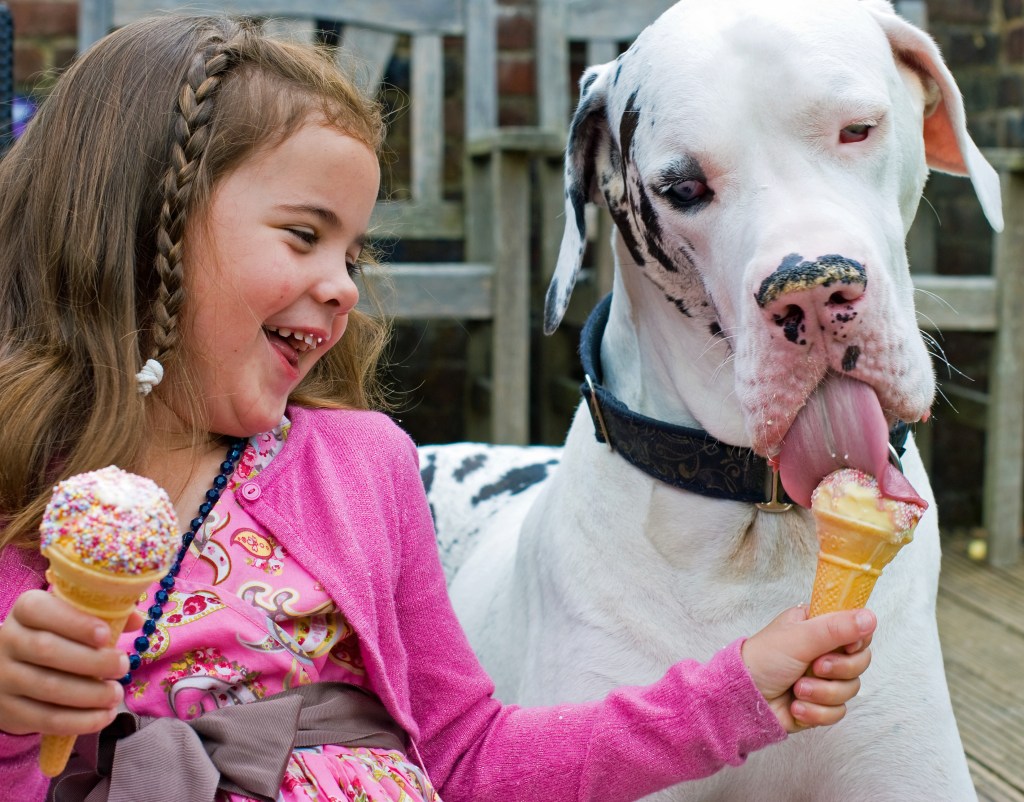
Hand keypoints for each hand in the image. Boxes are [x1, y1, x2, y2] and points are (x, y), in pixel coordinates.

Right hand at [0, 590, 138, 736]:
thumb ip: (105, 615)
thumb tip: (136, 621)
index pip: (39, 609)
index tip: (105, 635)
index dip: (74, 622)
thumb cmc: (57, 637)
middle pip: (47, 650)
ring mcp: (4, 678)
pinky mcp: (8, 711)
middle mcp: (8, 641)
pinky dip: (81, 720)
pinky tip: (104, 715)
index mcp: (25, 610)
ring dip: (91, 694)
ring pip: (48, 688)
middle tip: (123, 666)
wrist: (10, 671)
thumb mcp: (73, 619)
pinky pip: (46, 719)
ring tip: (116, 693)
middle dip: (92, 661)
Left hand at [741, 606, 875, 732]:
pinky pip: (838, 711)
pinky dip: (817, 711)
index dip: (857, 640)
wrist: (743, 698)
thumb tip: (870, 617)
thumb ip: (836, 628)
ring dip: (822, 693)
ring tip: (797, 689)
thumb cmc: (762, 660)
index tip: (846, 646)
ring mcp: (823, 678)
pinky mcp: (821, 703)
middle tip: (815, 667)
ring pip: (851, 689)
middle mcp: (824, 650)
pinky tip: (796, 706)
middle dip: (838, 670)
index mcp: (817, 626)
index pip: (856, 629)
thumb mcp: (799, 638)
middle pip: (860, 661)